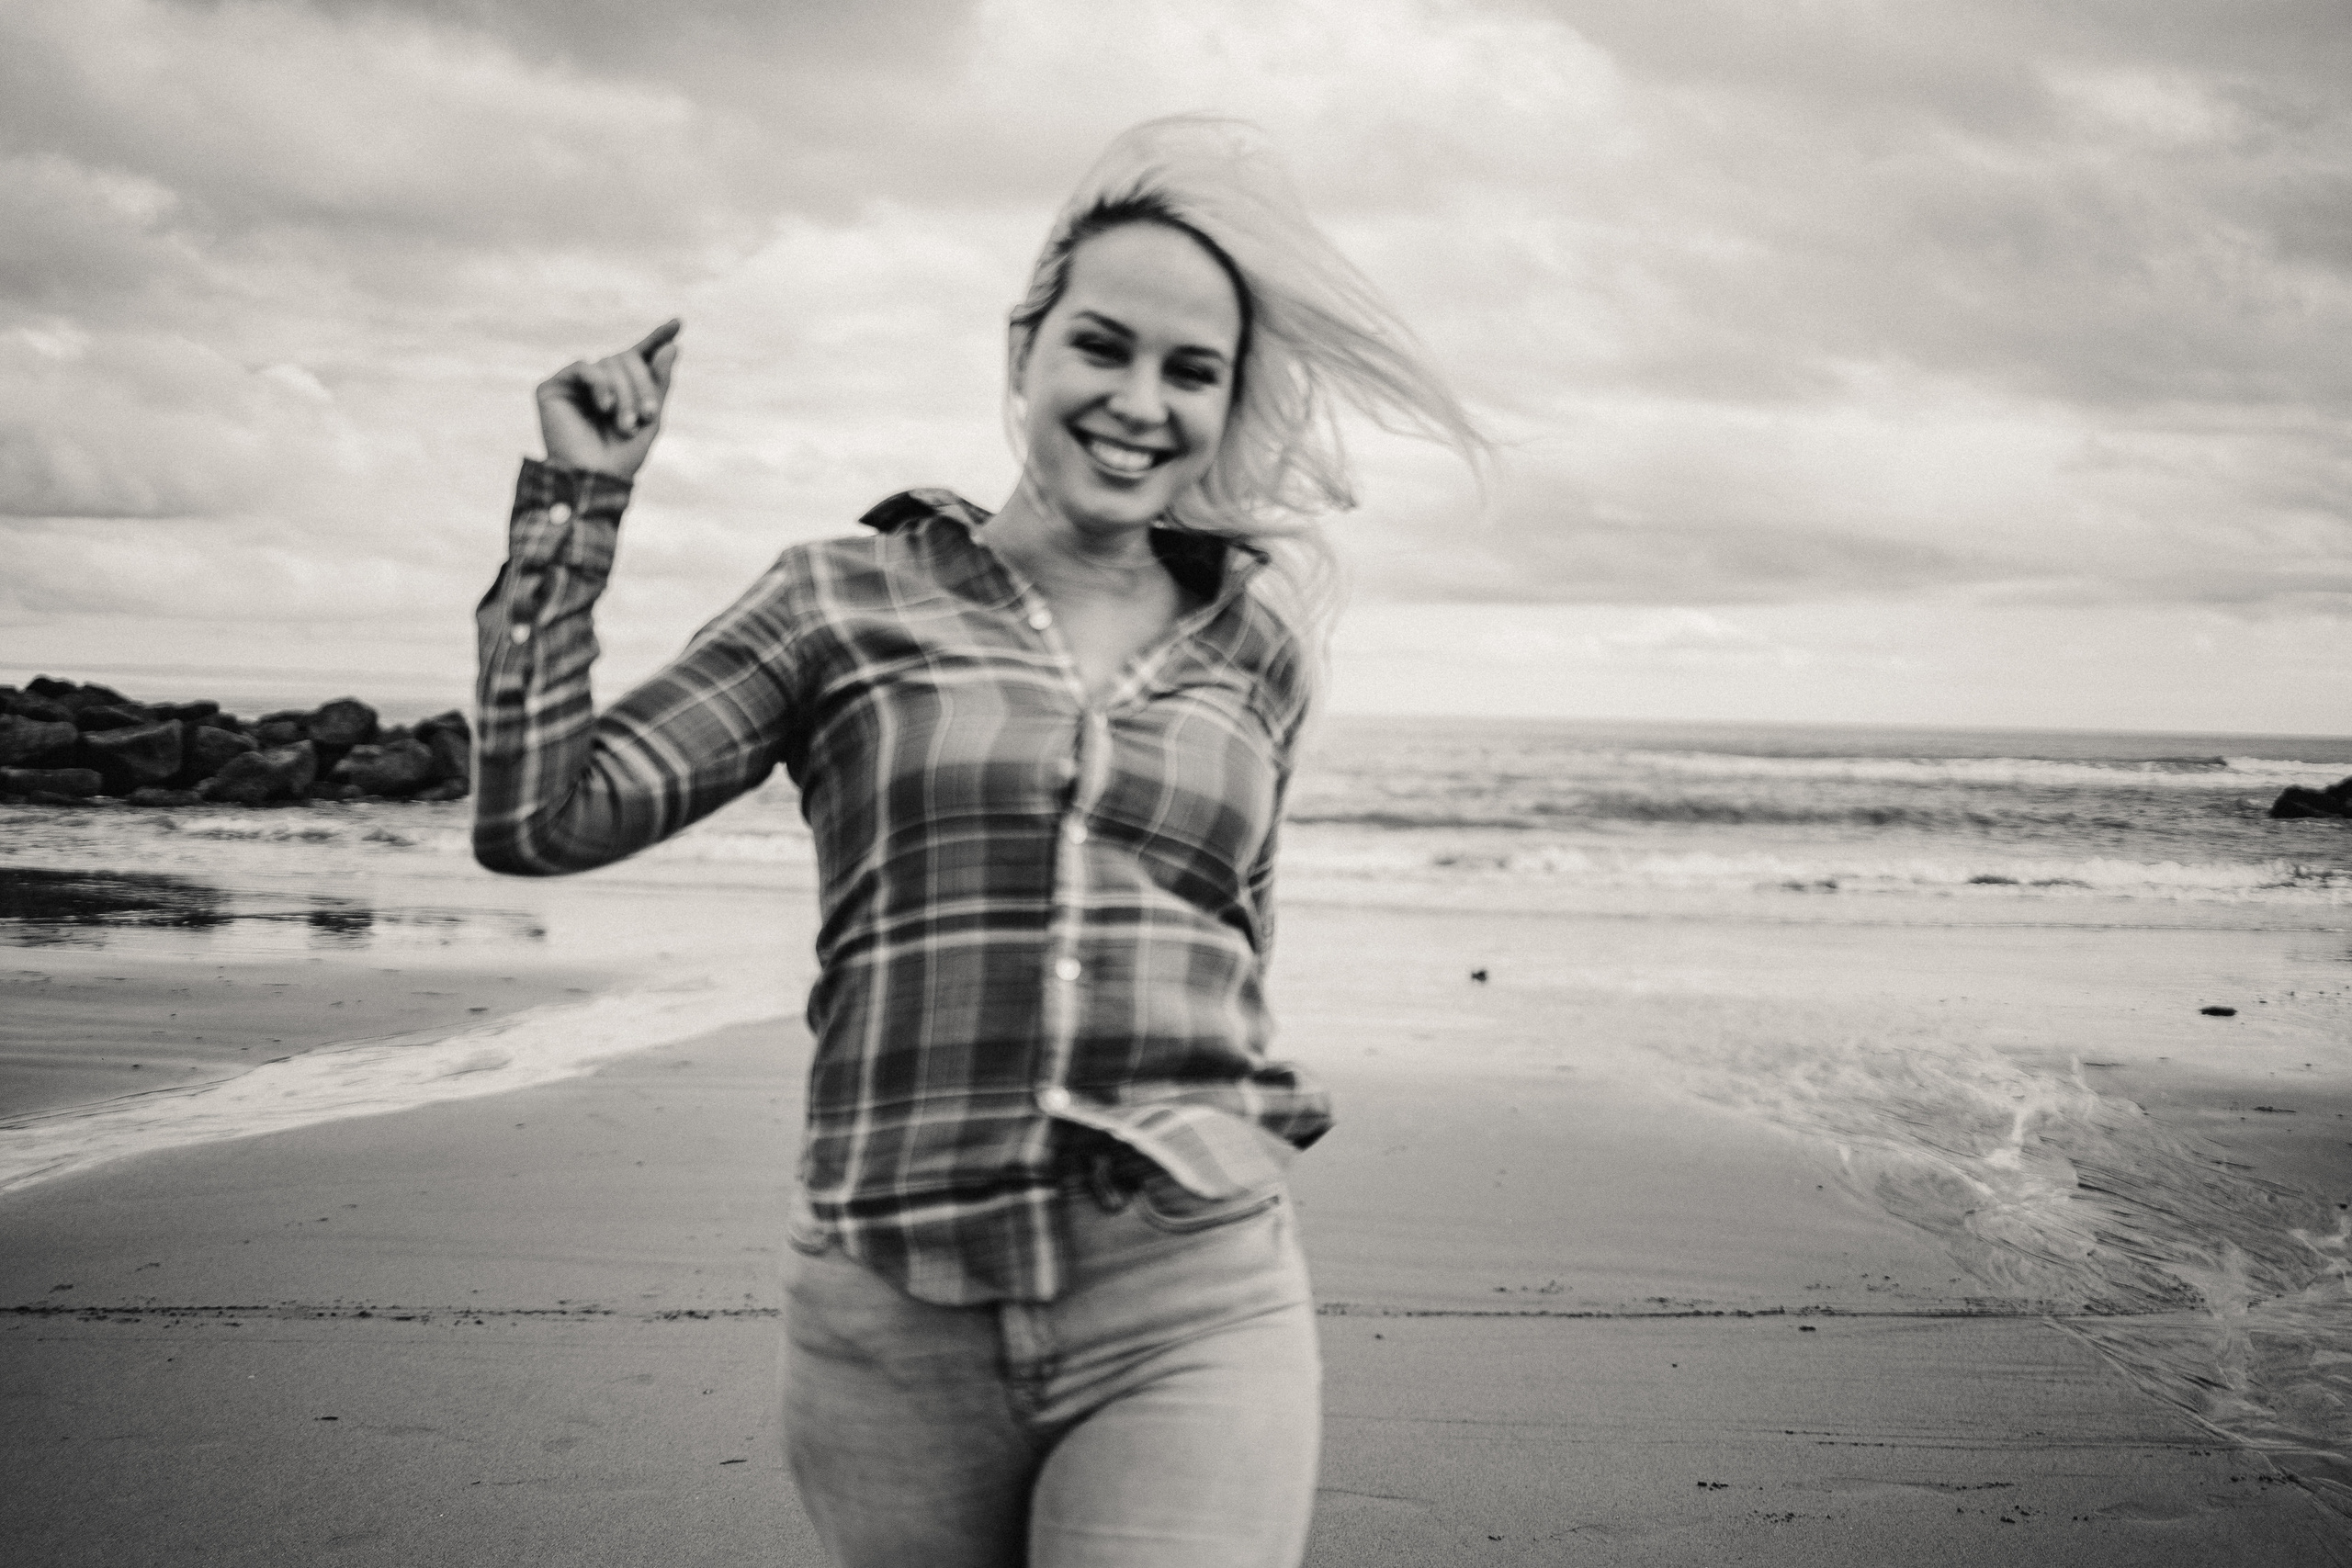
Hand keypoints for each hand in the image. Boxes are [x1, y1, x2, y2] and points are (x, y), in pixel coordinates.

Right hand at [535, 319, 680, 480]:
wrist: (593, 480)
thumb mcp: (652, 418)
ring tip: (625, 423)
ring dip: (624, 392)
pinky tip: (605, 406)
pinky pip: (584, 367)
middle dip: (642, 385)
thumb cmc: (622, 456)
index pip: (641, 355)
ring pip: (609, 362)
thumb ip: (661, 382)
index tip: (678, 322)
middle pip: (628, 357)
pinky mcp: (553, 387)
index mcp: (622, 388)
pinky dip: (600, 384)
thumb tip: (672, 346)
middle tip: (646, 416)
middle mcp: (598, 382)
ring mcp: (576, 383)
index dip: (657, 338)